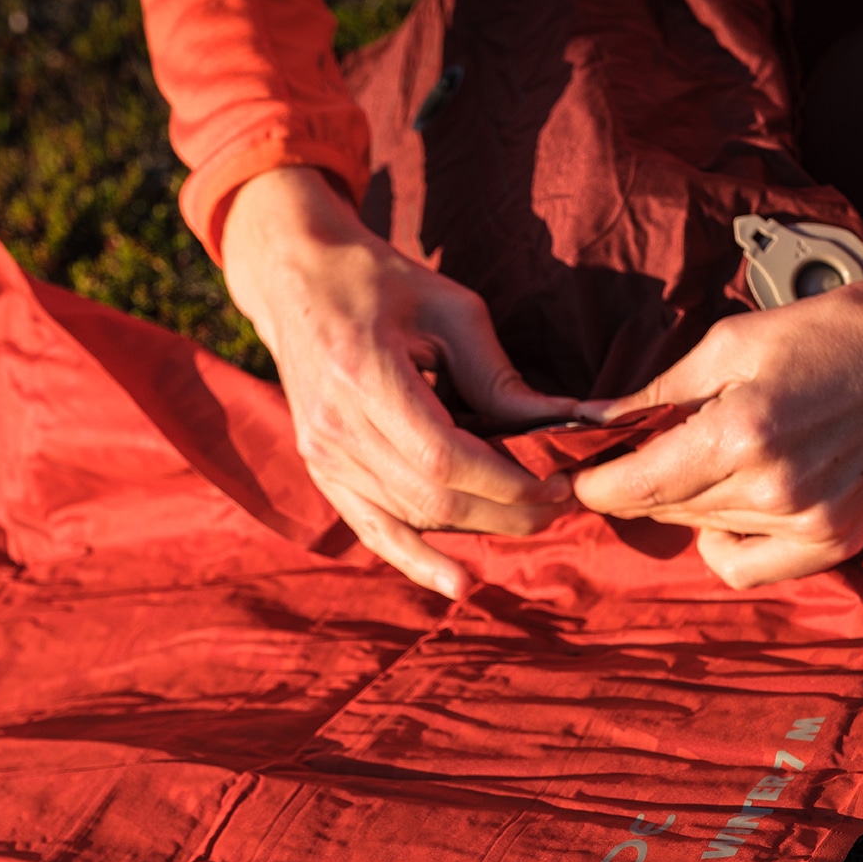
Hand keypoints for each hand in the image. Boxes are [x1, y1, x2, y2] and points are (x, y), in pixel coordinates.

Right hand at [221, 167, 576, 596]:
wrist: (296, 276)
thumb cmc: (380, 282)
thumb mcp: (449, 309)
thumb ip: (499, 377)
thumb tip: (566, 423)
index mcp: (363, 376)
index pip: (445, 460)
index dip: (506, 484)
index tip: (556, 484)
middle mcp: (335, 428)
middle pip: (432, 500)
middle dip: (505, 512)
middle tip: (558, 505)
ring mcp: (322, 455)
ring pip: (412, 518)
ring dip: (478, 527)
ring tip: (529, 517)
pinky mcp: (322, 471)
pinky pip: (374, 530)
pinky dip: (417, 560)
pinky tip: (459, 585)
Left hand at [572, 280, 862, 586]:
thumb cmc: (826, 334)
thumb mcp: (729, 344)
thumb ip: (656, 394)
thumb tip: (590, 423)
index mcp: (740, 433)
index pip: (636, 485)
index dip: (592, 486)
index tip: (569, 479)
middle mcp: (771, 490)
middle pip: (664, 509)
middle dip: (634, 485)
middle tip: (631, 457)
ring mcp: (806, 524)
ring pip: (701, 534)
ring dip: (684, 504)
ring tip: (704, 461)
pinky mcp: (834, 541)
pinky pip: (747, 569)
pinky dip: (724, 546)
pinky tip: (730, 509)